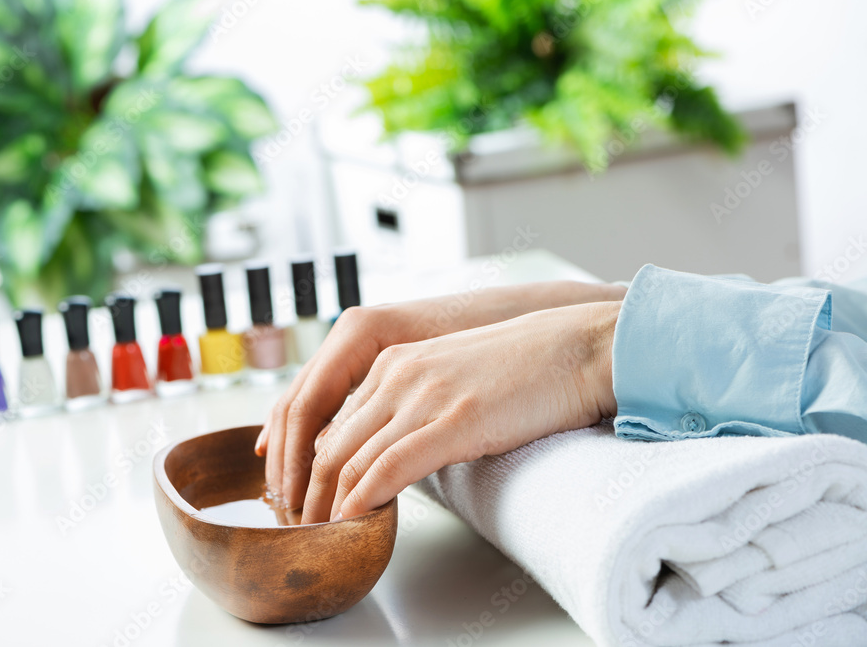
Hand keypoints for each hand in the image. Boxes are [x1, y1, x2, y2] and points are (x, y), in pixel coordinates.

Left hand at [300, 301, 620, 523]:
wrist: (577, 347)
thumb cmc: (523, 368)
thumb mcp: (450, 374)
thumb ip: (413, 401)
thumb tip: (390, 447)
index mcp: (393, 361)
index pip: (330, 420)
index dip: (309, 465)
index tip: (308, 497)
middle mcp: (398, 375)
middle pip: (329, 444)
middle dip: (308, 492)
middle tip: (304, 526)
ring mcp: (424, 397)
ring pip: (350, 460)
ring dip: (327, 505)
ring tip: (321, 534)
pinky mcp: (453, 423)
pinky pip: (389, 469)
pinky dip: (362, 501)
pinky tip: (351, 521)